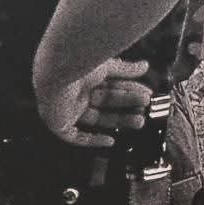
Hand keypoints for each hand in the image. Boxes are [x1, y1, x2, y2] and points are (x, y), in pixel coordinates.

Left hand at [37, 58, 152, 148]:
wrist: (56, 72)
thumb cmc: (78, 64)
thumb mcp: (106, 65)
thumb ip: (126, 69)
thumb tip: (145, 66)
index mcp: (83, 75)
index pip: (109, 85)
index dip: (128, 90)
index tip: (146, 93)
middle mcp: (74, 91)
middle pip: (105, 102)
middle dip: (127, 104)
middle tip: (146, 106)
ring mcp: (66, 108)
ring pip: (96, 119)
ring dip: (118, 121)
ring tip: (139, 121)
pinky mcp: (58, 123)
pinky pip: (74, 137)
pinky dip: (92, 140)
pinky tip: (110, 140)